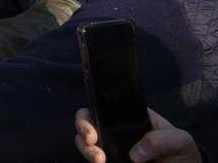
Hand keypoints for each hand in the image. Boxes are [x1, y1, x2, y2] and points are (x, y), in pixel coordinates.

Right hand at [74, 108, 200, 162]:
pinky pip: (93, 160)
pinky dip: (90, 161)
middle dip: (82, 129)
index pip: (102, 107)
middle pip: (87, 122)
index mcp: (128, 117)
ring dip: (85, 150)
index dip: (91, 113)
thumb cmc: (182, 153)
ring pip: (85, 144)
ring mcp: (111, 149)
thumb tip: (135, 154)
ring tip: (98, 160)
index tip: (92, 130)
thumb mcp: (180, 141)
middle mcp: (114, 131)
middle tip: (92, 142)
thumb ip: (160, 140)